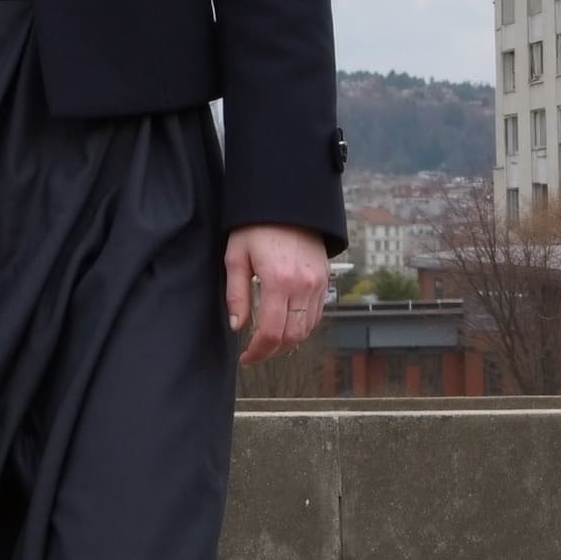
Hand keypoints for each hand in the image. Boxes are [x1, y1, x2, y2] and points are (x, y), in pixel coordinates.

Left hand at [224, 225, 331, 366]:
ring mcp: (318, 283)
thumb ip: (236, 295)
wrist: (287, 201)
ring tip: (267, 343)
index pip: (272, 332)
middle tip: (254, 354)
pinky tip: (284, 325)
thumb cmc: (255, 226)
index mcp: (279, 281)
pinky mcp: (324, 279)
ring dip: (288, 342)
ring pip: (307, 329)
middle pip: (293, 336)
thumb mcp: (236, 256)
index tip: (245, 358)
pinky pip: (316, 314)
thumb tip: (237, 326)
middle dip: (272, 351)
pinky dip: (301, 327)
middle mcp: (304, 286)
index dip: (258, 352)